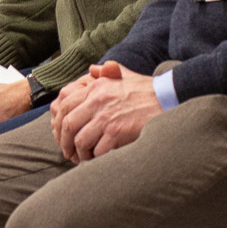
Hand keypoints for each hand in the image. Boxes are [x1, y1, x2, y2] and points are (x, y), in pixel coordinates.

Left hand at [49, 62, 163, 162]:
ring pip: (80, 140)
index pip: (65, 105)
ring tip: (84, 158)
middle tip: (68, 152)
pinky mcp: (118, 132)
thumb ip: (106, 71)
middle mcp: (97, 102)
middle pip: (68, 125)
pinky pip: (98, 150)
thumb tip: (93, 69)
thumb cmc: (147, 89)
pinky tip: (99, 159)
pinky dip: (96, 157)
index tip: (61, 133)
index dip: (59, 123)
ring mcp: (107, 118)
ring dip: (80, 153)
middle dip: (65, 142)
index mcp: (96, 88)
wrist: (167, 98)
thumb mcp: (124, 74)